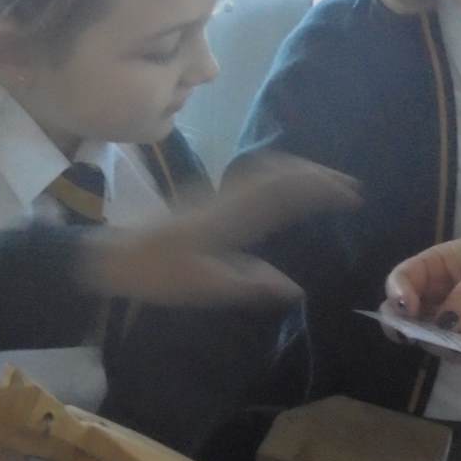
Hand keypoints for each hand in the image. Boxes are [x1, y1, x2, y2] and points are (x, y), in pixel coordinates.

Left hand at [81, 155, 359, 307]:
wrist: (109, 258)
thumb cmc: (156, 275)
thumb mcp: (204, 287)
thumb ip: (250, 285)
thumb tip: (296, 289)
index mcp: (229, 218)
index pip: (283, 191)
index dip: (320, 188)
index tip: (351, 195)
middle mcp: (225, 199)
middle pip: (277, 172)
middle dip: (316, 175)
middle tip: (349, 186)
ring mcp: (215, 196)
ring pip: (264, 171)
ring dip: (299, 173)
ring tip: (326, 186)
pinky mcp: (207, 201)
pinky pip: (253, 179)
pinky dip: (280, 178)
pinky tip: (286, 193)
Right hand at [383, 233, 460, 353]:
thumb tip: (442, 324)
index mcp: (437, 266)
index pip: (403, 278)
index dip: (397, 293)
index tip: (406, 308)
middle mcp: (438, 294)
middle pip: (401, 313)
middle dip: (400, 326)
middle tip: (410, 336)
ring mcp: (453, 321)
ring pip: (426, 338)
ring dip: (435, 343)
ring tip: (460, 339)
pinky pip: (454, 353)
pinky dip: (458, 354)